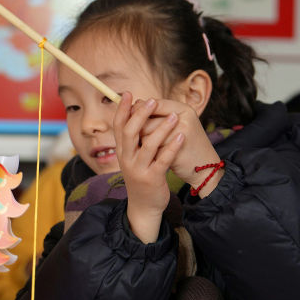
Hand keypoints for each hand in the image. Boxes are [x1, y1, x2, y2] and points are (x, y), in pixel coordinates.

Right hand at [112, 92, 183, 242]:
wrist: (143, 206)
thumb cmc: (142, 177)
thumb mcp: (134, 158)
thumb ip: (135, 140)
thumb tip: (138, 116)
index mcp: (122, 151)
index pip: (118, 126)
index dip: (122, 109)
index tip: (127, 93)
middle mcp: (127, 159)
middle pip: (130, 132)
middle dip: (140, 114)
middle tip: (151, 100)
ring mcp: (138, 169)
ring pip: (148, 145)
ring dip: (161, 128)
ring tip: (174, 116)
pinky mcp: (152, 178)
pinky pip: (162, 160)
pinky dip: (172, 147)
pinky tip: (181, 136)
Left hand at [139, 98, 222, 195]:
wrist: (204, 167)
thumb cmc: (186, 144)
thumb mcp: (177, 124)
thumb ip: (158, 114)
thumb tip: (133, 105)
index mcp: (184, 109)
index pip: (154, 103)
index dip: (140, 111)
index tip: (135, 120)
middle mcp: (183, 118)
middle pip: (147, 120)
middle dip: (140, 130)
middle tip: (144, 137)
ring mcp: (181, 135)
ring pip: (146, 135)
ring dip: (143, 143)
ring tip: (152, 148)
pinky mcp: (175, 152)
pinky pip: (151, 150)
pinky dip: (150, 155)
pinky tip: (156, 157)